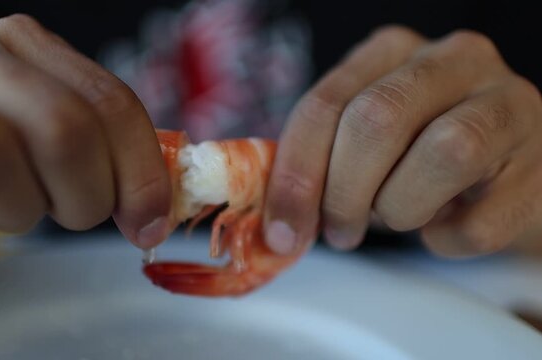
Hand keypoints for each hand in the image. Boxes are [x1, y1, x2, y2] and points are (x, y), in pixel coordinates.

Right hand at [0, 14, 170, 272]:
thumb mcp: (39, 128)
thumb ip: (98, 146)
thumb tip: (154, 211)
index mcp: (14, 42)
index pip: (108, 102)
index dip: (142, 172)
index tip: (148, 220)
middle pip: (61, 127)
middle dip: (87, 195)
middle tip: (73, 214)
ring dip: (17, 211)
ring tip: (3, 211)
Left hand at [264, 25, 541, 256]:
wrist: (503, 170)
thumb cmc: (416, 155)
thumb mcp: (362, 141)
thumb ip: (319, 161)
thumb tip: (276, 224)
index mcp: (391, 50)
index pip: (326, 103)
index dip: (296, 173)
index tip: (280, 230)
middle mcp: (454, 59)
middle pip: (377, 120)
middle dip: (343, 192)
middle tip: (339, 231)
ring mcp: (508, 103)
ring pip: (443, 153)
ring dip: (401, 209)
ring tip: (400, 217)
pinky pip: (481, 219)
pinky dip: (448, 239)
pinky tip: (446, 224)